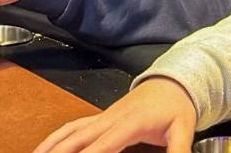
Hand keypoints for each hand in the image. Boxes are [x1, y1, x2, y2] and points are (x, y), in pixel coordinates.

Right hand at [33, 77, 197, 152]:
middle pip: (79, 136)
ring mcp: (103, 117)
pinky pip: (73, 127)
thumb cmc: (176, 107)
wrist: (170, 83)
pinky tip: (46, 147)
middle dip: (59, 151)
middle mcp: (111, 118)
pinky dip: (57, 137)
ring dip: (51, 144)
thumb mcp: (184, 129)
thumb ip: (179, 149)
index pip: (106, 143)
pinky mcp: (100, 118)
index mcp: (131, 122)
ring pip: (71, 131)